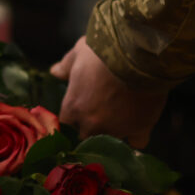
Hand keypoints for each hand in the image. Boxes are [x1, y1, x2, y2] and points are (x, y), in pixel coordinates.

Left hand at [50, 37, 166, 148]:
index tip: (83, 106)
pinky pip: (136, 142)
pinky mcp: (139, 128)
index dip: (75, 116)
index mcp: (73, 107)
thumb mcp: (79, 53)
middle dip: (92, 126)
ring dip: (113, 130)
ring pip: (110, 139)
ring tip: (123, 113)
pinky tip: (140, 124)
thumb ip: (66, 66)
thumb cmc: (103, 52)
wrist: (138, 55)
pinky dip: (137, 135)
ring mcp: (115, 129)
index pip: (66, 123)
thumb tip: (54, 71)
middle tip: (103, 110)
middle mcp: (91, 124)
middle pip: (86, 135)